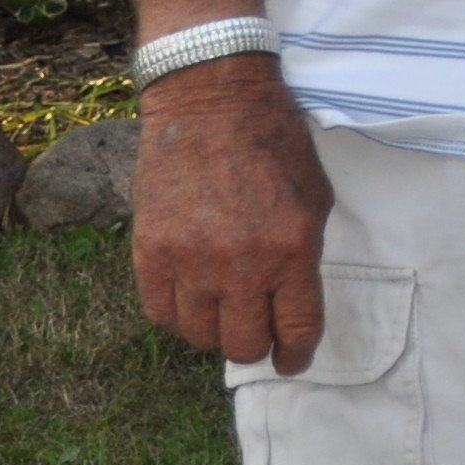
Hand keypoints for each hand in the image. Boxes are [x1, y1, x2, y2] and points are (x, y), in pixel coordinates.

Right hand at [130, 53, 333, 371]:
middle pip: (243, 344)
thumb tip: (292, 305)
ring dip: (215, 330)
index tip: (292, 361)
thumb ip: (304, 256)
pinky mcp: (149, 252)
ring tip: (224, 310)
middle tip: (258, 333)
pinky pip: (161, 313)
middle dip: (256, 346)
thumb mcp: (315, 198)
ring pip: (200, 335)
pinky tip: (192, 298)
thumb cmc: (274, 144)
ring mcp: (191, 261)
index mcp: (292, 249)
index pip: (296, 329)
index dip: (296, 355)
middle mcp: (241, 264)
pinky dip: (178, 314)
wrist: (214, 103)